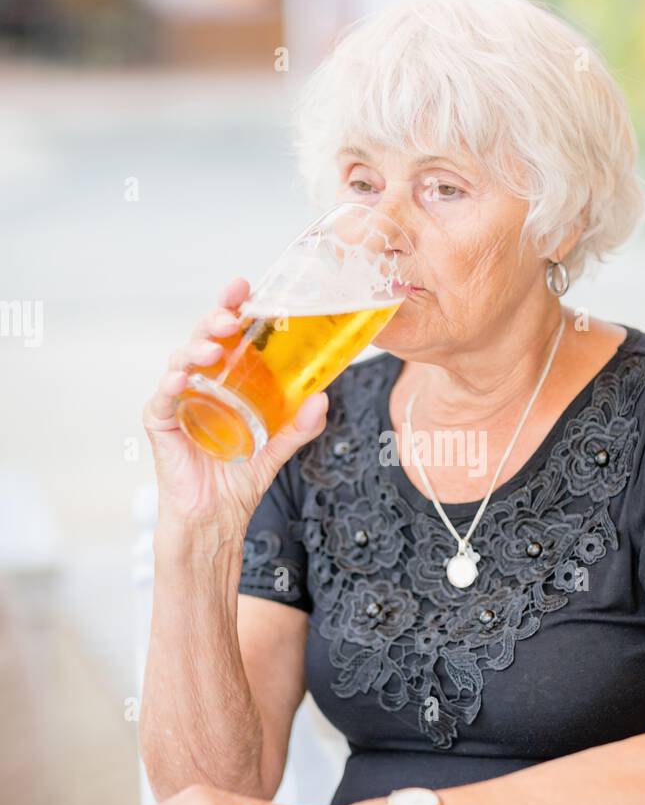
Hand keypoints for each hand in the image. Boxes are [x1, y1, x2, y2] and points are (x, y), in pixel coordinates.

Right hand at [144, 277, 328, 537]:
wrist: (217, 517)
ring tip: (216, 347)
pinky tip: (181, 378)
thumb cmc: (239, 477)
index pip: (227, 334)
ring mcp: (178, 400)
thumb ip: (300, 425)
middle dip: (215, 319)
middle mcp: (199, 383)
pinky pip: (163, 399)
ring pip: (181, 361)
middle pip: (202, 338)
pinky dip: (171, 385)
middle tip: (234, 313)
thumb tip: (323, 397)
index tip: (245, 287)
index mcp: (224, 379)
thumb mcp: (277, 447)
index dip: (232, 307)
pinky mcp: (162, 424)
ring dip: (196, 348)